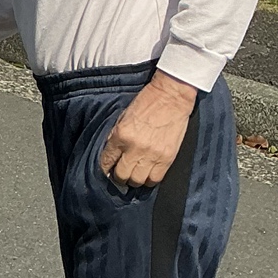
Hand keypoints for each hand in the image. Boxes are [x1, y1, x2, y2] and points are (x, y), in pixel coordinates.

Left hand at [100, 72, 196, 187]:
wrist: (171, 96)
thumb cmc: (147, 102)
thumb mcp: (123, 115)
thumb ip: (116, 135)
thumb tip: (111, 153)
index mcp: (121, 135)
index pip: (107, 160)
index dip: (106, 168)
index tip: (107, 170)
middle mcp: (135, 148)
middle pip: (122, 175)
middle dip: (118, 177)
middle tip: (120, 174)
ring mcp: (152, 155)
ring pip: (138, 181)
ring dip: (134, 180)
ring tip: (134, 175)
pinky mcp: (167, 158)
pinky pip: (155, 179)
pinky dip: (149, 180)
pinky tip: (147, 175)